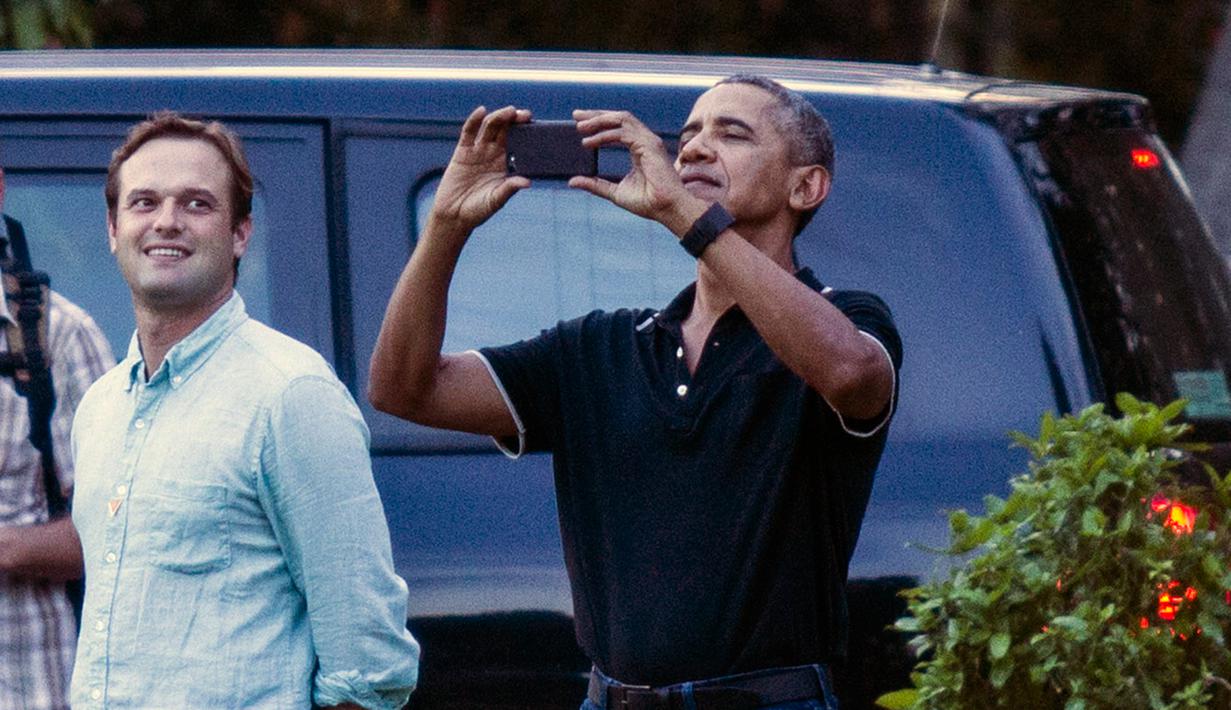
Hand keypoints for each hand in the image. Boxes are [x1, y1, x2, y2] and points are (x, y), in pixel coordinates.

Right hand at [429, 105, 531, 237]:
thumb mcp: (496, 200)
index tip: (535, 127)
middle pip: (505, 131)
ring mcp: (478, 151)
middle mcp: (493, 154)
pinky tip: (481, 111)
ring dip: (499, 117)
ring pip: (490, 127)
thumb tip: (527, 182)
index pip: (518, 143)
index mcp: (505, 164)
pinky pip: (468, 132)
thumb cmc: (478, 210)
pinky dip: (474, 120)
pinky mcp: (462, 151)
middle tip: (526, 115)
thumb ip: (509, 189)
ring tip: (509, 111)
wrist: (454, 215)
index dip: (525, 133)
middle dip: (515, 120)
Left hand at [569, 109, 707, 235]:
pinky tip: (590, 142)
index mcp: (639, 149)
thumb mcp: (614, 192)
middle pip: (619, 118)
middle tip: (576, 116)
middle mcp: (645, 141)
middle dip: (597, 115)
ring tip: (581, 128)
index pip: (618, 127)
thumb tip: (572, 181)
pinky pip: (623, 133)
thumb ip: (595, 184)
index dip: (599, 122)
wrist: (666, 209)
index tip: (580, 123)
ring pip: (622, 120)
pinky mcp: (649, 145)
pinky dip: (605, 135)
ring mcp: (648, 141)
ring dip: (600, 121)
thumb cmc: (647, 203)